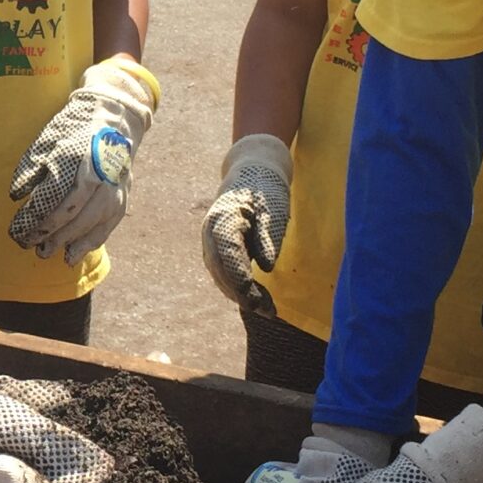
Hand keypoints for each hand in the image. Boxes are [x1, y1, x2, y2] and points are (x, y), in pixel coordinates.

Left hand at [9, 57, 159, 261]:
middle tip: (29, 245)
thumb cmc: (72, 129)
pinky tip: (73, 255)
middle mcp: (97, 172)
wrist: (113, 117)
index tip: (17, 229)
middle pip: (71, 212)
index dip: (33, 216)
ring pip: (90, 222)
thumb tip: (16, 195)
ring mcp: (114, 186)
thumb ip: (31, 167)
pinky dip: (89, 243)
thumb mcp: (46, 139)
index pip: (51, 194)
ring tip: (47, 253)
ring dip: (67, 242)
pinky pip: (107, 226)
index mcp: (75, 156)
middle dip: (48, 233)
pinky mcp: (122, 196)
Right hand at [201, 133, 292, 313]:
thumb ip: (267, 236)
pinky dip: (237, 287)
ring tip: (267, 309)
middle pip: (221, 271)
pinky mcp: (216, 248)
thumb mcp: (272, 209)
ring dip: (240, 295)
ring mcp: (210, 241)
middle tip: (268, 311)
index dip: (241, 280)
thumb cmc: (265, 190)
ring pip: (220, 275)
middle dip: (242, 294)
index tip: (258, 300)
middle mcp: (211, 233)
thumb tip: (266, 266)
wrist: (252, 171)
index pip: (228, 256)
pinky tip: (256, 298)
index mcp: (224, 220)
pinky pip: (222, 272)